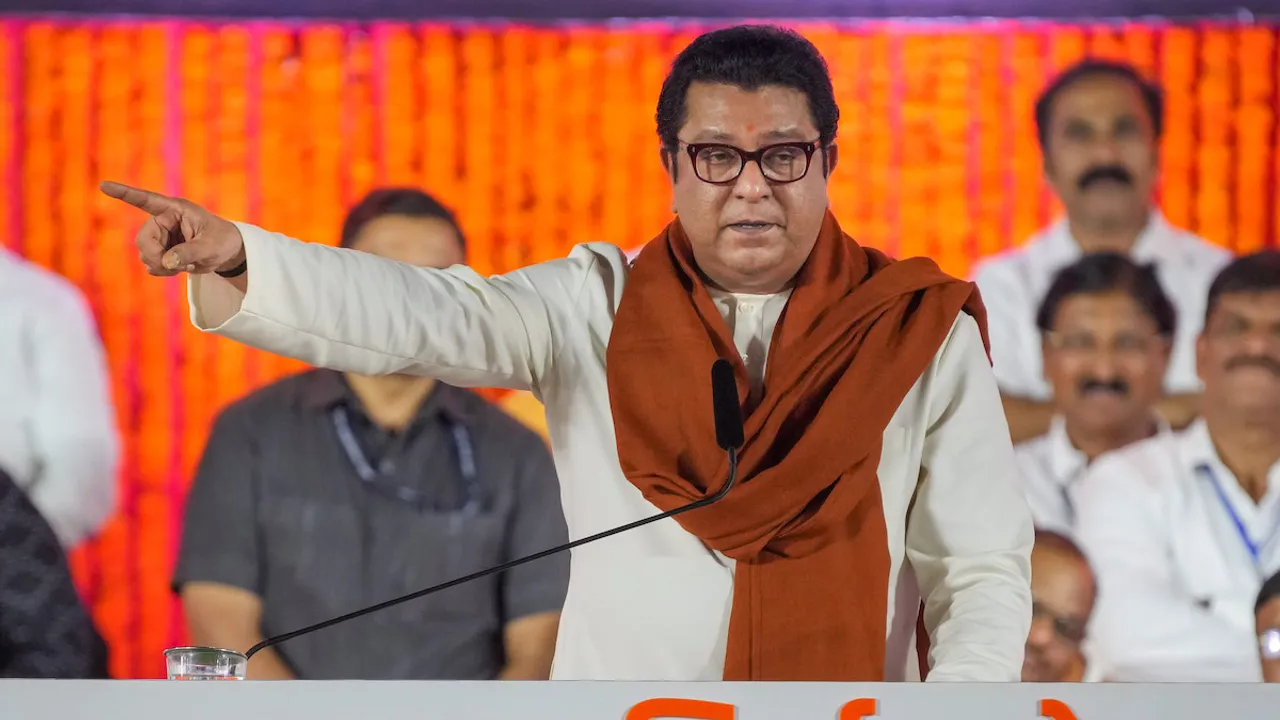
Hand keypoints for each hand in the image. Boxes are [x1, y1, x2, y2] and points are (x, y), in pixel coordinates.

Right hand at [100, 181, 245, 275]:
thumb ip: (190, 252)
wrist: (227, 252)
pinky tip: (179, 268)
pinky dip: (163, 270)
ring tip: (185, 265)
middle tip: (175, 267)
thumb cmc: (222, 241)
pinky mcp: (161, 251)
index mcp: (175, 210)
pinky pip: (151, 264)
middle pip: (143, 240)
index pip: (146, 200)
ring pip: (145, 254)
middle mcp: (163, 221)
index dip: (125, 193)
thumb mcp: (211, 246)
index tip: (104, 185)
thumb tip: (166, 261)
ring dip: (162, 265)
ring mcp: (161, 237)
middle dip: (156, 256)